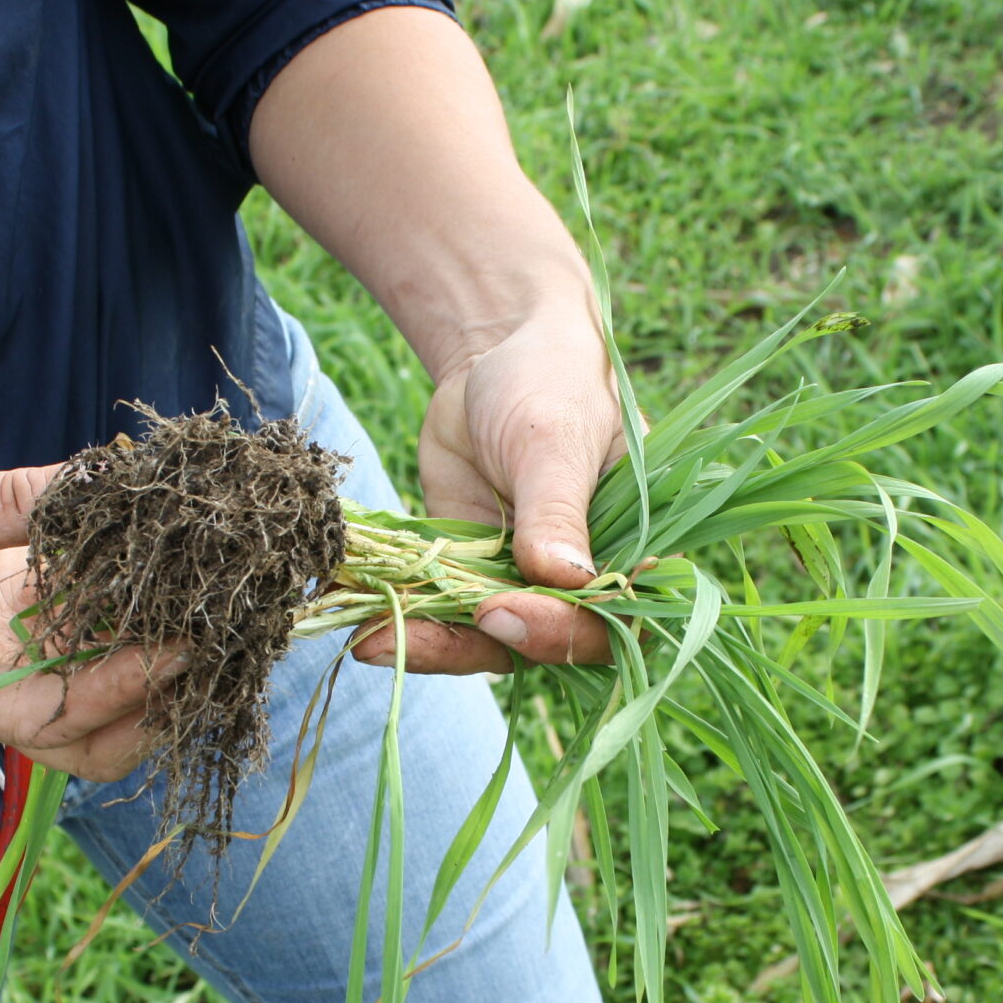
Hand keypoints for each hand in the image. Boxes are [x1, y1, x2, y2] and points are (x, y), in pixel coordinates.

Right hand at [0, 454, 181, 779]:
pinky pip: (88, 660)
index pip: (44, 715)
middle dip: (151, 708)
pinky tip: (179, 600)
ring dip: (153, 682)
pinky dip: (134, 639)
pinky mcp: (21, 644)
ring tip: (211, 626)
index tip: (179, 649)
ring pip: (96, 713)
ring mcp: (1, 678)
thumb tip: (103, 478)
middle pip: (82, 741)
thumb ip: (11, 500)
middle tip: (213, 648)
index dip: (117, 688)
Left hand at [351, 291, 623, 674]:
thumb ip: (557, 509)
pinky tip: (364, 628)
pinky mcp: (477, 578)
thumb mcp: (554, 439)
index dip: (556, 630)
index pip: (608, 618)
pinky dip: (410, 623)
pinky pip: (448, 616)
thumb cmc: (551, 382)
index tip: (500, 611)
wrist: (495, 356)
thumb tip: (563, 576)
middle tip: (414, 636)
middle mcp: (588, 584)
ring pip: (488, 640)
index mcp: (637, 553)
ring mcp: (529, 585)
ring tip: (369, 641)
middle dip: (479, 644)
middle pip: (543, 644)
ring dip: (431, 645)